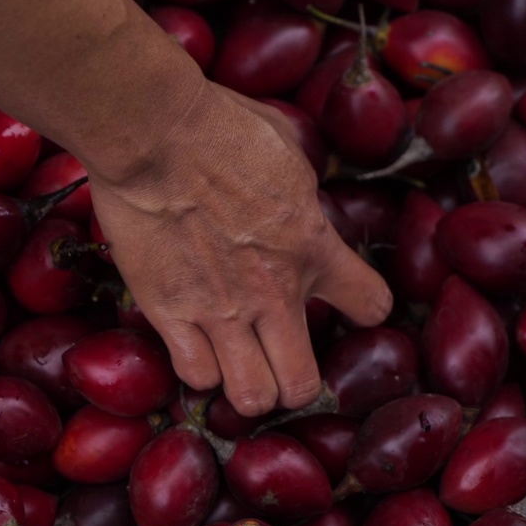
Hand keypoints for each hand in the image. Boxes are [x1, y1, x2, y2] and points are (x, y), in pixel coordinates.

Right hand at [89, 79, 393, 415]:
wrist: (156, 135)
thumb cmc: (222, 128)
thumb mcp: (290, 152)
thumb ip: (303, 194)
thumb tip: (304, 198)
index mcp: (314, 246)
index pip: (370, 304)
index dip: (364, 306)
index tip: (349, 301)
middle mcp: (273, 292)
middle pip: (302, 384)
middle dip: (295, 381)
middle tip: (282, 360)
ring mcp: (219, 310)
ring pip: (250, 397)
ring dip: (248, 387)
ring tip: (239, 366)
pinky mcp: (168, 312)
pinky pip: (195, 375)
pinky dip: (200, 369)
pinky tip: (198, 347)